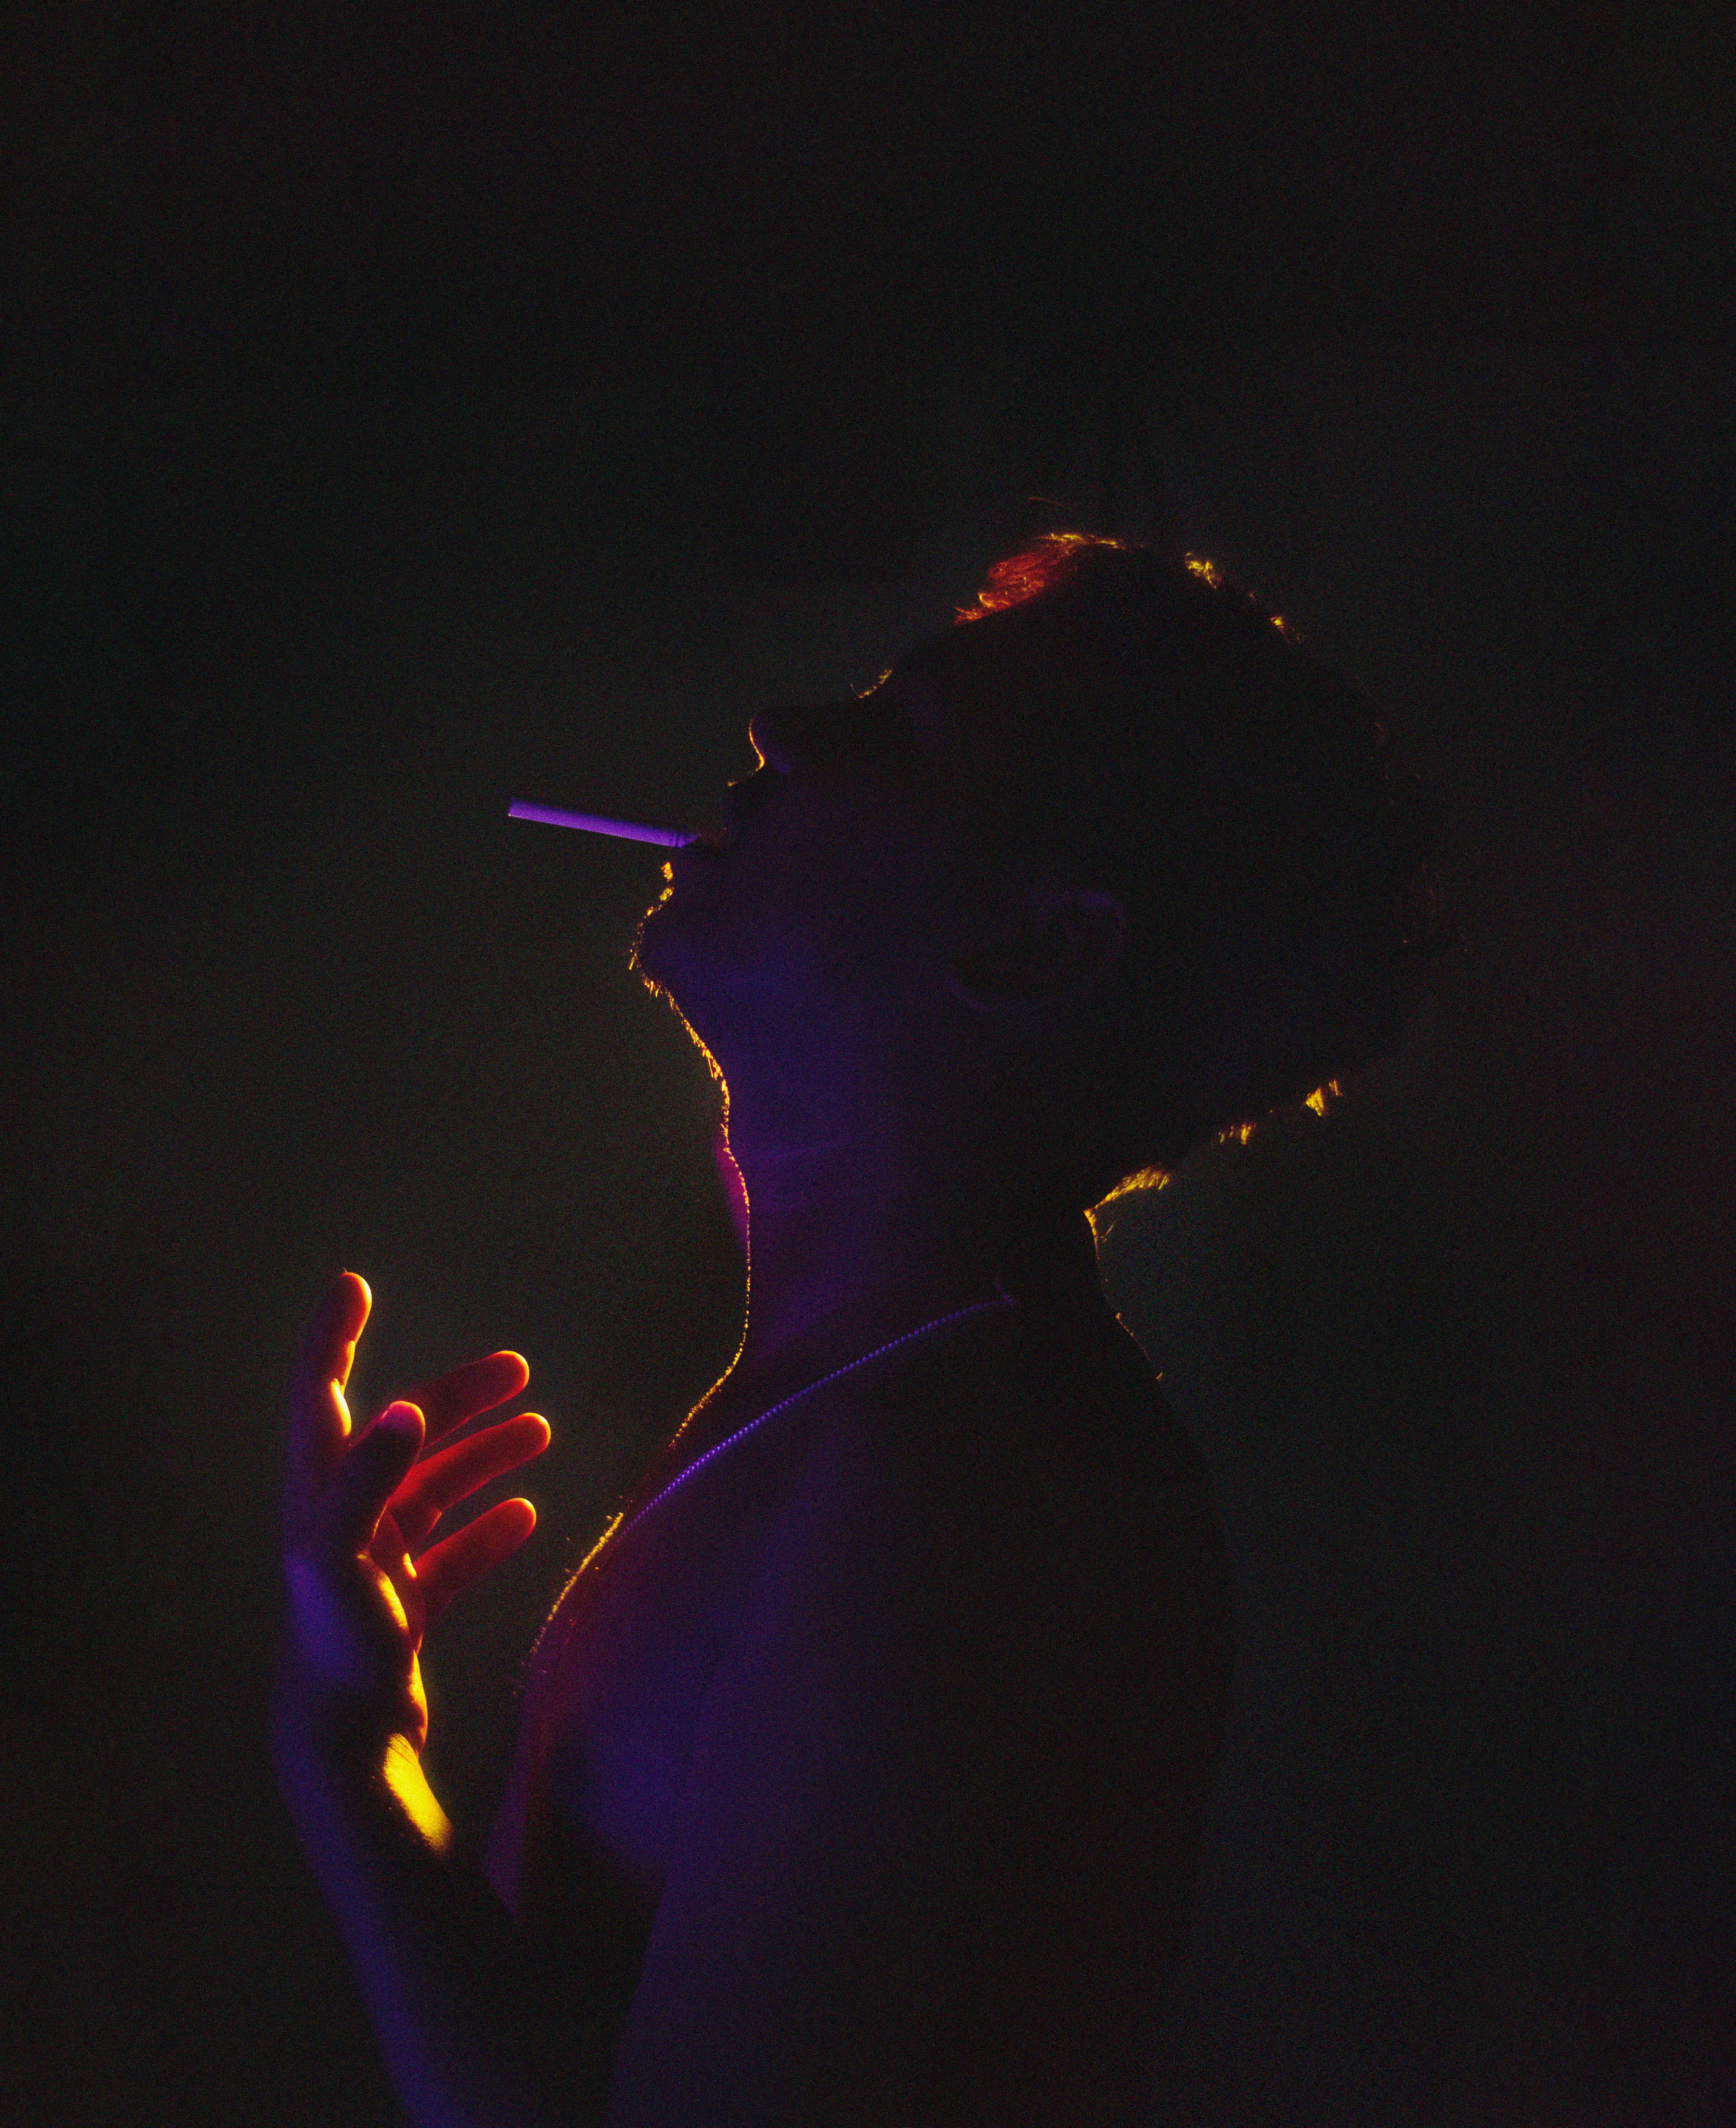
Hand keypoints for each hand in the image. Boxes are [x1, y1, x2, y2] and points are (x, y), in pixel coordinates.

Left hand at [279, 1269, 550, 1756]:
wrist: (345, 1743)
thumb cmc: (336, 1646)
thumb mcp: (339, 1559)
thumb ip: (366, 1483)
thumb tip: (406, 1410)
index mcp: (318, 1496)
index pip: (320, 1396)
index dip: (333, 1339)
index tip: (353, 1285)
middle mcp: (343, 1520)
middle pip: (402, 1436)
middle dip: (457, 1397)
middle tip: (518, 1369)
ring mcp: (376, 1564)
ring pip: (436, 1489)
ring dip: (484, 1454)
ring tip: (542, 1432)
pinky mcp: (404, 1605)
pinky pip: (454, 1553)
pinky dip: (488, 1529)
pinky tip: (527, 1515)